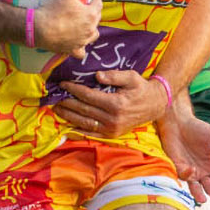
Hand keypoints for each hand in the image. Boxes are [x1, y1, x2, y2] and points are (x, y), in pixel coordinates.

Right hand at [31, 0, 99, 58]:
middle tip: (88, 7)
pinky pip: (81, 52)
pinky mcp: (72, 50)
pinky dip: (81, 48)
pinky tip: (79, 45)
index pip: (98, 3)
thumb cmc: (53, 8)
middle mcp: (89, 29)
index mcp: (90, 14)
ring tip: (86, 25)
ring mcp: (81, 41)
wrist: (38, 29)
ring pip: (92, 36)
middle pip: (96, 19)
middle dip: (94, 12)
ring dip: (91, 30)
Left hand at [51, 69, 167, 137]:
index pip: (88, 96)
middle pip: (83, 110)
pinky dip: (78, 130)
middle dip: (67, 103)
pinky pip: (91, 134)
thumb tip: (96, 75)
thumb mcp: (131, 77)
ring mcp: (112, 129)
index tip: (63, 84)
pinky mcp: (112, 134)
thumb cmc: (141, 88)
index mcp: (116, 103)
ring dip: (68, 116)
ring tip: (57, 109)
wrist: (155, 105)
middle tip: (54, 97)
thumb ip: (114, 75)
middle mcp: (112, 118)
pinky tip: (67, 124)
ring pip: (84, 123)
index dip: (74, 90)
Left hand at [158, 109, 209, 204]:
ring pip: (195, 186)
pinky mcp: (177, 167)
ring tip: (203, 200)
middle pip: (209, 185)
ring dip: (199, 193)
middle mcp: (202, 170)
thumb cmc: (197, 128)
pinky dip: (187, 175)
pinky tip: (192, 171)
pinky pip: (182, 175)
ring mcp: (189, 170)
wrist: (178, 122)